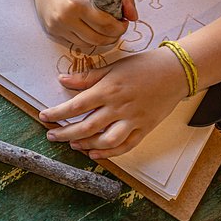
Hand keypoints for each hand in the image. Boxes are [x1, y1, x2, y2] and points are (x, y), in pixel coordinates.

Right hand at [31, 0, 137, 45]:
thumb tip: (133, 17)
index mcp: (77, 3)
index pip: (106, 26)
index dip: (120, 27)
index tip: (124, 21)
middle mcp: (64, 17)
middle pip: (98, 39)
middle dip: (113, 35)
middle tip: (117, 27)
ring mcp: (56, 27)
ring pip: (88, 44)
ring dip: (101, 39)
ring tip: (104, 28)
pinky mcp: (52, 32)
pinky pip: (76, 43)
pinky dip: (87, 39)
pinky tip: (90, 28)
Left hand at [39, 47, 187, 157]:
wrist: (176, 72)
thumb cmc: (143, 66)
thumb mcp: (113, 66)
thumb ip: (87, 77)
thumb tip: (62, 79)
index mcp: (108, 90)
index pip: (76, 105)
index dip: (58, 113)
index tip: (44, 116)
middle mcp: (119, 107)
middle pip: (87, 126)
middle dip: (66, 133)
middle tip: (52, 136)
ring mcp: (133, 120)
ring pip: (106, 140)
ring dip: (86, 145)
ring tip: (72, 144)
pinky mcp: (144, 129)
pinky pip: (125, 146)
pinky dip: (109, 153)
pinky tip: (95, 154)